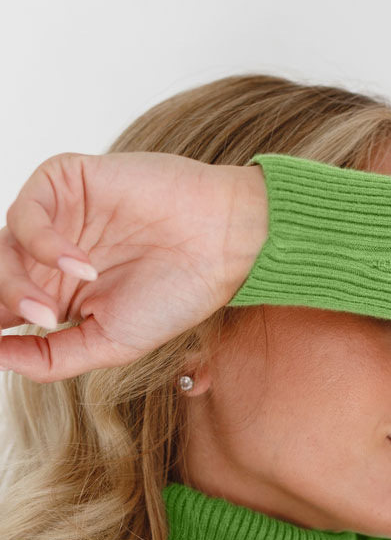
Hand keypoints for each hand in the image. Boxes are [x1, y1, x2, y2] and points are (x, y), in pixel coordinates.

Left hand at [0, 151, 268, 381]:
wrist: (221, 248)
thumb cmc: (176, 294)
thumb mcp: (108, 345)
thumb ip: (50, 358)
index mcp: (55, 293)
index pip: (0, 309)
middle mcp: (47, 255)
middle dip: (2, 305)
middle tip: (36, 323)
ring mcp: (55, 217)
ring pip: (1, 248)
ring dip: (15, 284)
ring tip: (50, 310)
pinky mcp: (65, 181)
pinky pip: (27, 212)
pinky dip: (43, 244)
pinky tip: (81, 266)